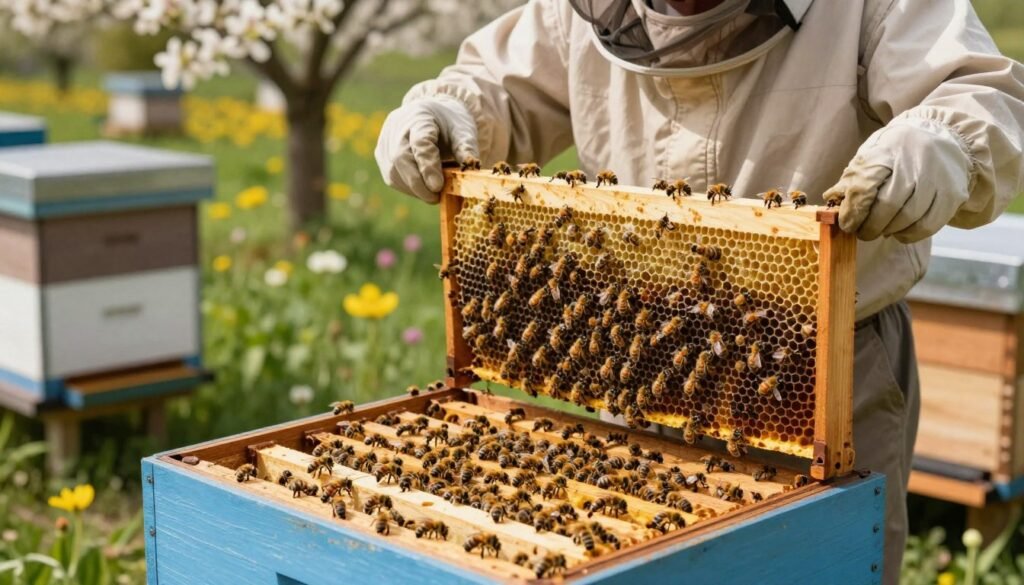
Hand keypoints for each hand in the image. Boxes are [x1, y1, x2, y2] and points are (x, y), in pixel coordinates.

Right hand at [375, 97, 478, 203]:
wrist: (431, 113)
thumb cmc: (449, 124)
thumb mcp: (464, 131)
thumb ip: (466, 150)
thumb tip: (470, 173)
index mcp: (420, 116)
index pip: (420, 143)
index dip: (428, 166)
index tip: (437, 187)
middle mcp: (397, 126)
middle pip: (401, 158)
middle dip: (419, 183)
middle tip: (436, 198)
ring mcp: (385, 140)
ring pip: (394, 171)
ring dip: (414, 188)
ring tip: (433, 193)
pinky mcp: (381, 153)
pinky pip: (392, 176)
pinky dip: (408, 187)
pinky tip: (422, 188)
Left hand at [824, 118, 971, 242]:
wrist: (946, 137)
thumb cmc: (899, 150)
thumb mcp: (873, 153)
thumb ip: (853, 178)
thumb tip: (831, 201)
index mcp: (887, 151)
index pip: (864, 186)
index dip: (852, 211)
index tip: (846, 224)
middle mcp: (914, 163)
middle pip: (887, 205)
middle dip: (869, 226)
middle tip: (862, 232)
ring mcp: (936, 179)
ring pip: (908, 217)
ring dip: (888, 230)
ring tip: (880, 230)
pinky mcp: (952, 194)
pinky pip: (927, 225)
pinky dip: (908, 234)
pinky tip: (900, 231)